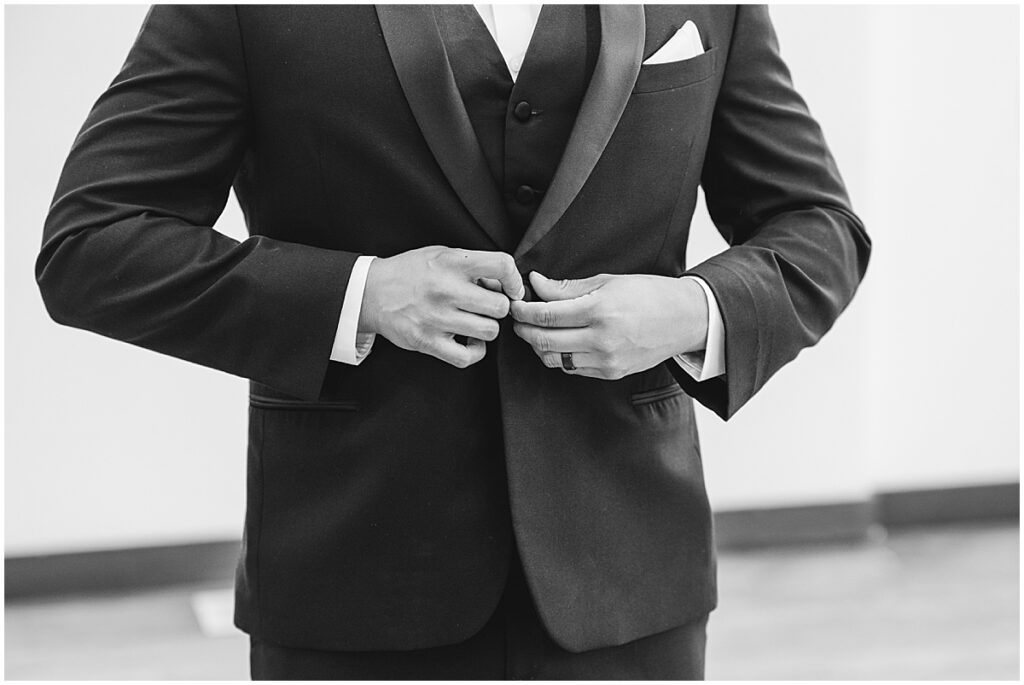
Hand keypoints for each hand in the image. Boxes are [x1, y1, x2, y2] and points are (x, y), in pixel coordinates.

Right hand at [359, 246, 524, 367]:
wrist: (371, 292)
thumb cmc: (410, 272)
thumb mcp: (440, 254)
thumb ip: (471, 264)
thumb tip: (503, 282)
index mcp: (451, 262)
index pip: (501, 265)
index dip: (514, 279)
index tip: (512, 289)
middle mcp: (445, 289)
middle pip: (500, 307)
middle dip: (500, 307)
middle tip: (488, 307)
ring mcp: (436, 318)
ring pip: (489, 331)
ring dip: (487, 328)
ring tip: (475, 322)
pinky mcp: (427, 342)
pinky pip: (468, 357)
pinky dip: (475, 352)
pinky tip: (468, 341)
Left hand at [510, 271, 708, 379]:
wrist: (684, 319)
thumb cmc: (649, 294)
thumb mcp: (608, 281)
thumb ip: (567, 288)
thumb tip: (536, 284)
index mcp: (600, 310)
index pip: (546, 315)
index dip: (523, 311)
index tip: (515, 304)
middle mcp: (601, 339)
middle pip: (543, 340)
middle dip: (523, 330)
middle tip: (518, 319)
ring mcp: (606, 360)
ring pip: (553, 359)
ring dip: (538, 345)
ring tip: (537, 330)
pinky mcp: (610, 373)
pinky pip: (572, 368)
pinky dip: (558, 356)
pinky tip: (560, 341)